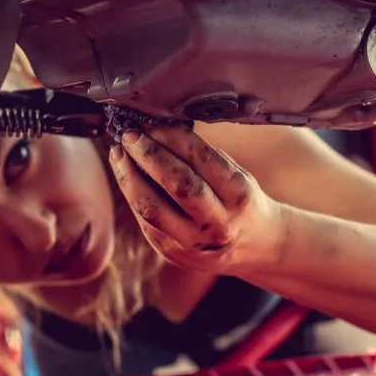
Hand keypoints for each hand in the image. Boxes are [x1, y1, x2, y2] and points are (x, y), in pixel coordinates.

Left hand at [109, 125, 284, 273]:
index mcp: (239, 196)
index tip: (152, 122)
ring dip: (129, 177)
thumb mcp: (237, 175)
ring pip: (152, 208)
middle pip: (177, 184)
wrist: (256, 248)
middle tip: (131, 135)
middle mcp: (219, 223)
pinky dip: (132, 195)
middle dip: (148, 154)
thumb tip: (160, 131)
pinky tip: (126, 177)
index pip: (202, 160)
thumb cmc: (241, 201)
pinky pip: (145, 221)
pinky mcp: (172, 252)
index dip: (172, 137)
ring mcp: (194, 243)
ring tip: (118, 155)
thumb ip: (204, 158)